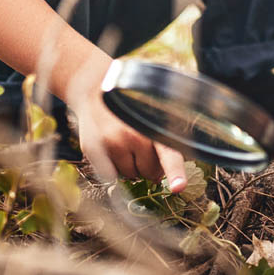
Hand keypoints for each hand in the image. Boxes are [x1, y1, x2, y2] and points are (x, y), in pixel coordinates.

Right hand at [69, 84, 187, 192]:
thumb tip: (168, 172)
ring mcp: (112, 142)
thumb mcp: (155, 112)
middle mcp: (133, 134)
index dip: (175, 172)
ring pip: (130, 175)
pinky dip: (113, 167)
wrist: (95, 88)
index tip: (179, 187)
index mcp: (155, 126)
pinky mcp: (94, 150)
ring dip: (131, 165)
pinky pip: (111, 175)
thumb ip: (168, 138)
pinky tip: (110, 146)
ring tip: (124, 141)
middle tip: (142, 145)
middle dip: (150, 165)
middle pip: (151, 172)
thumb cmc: (132, 106)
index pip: (168, 153)